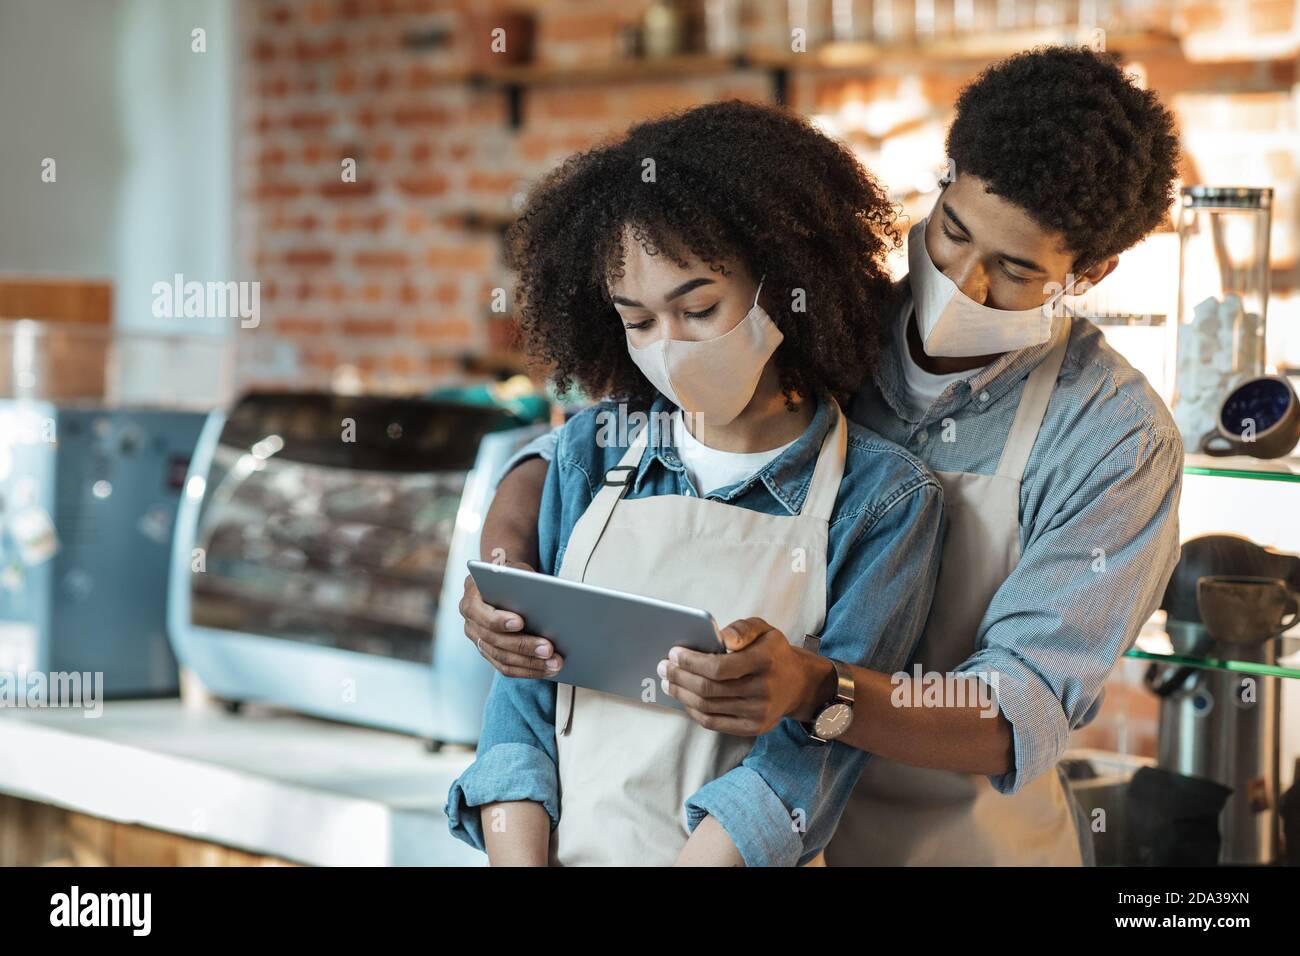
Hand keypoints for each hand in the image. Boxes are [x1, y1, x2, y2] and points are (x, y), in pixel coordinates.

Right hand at [459, 562, 562, 677]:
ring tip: (556, 663)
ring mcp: (479, 642)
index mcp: (471, 600)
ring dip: (531, 663)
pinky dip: (530, 670)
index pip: (481, 614)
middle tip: (549, 649)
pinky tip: (550, 668)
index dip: (499, 620)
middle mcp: (471, 624)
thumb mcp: (513, 569)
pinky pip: (508, 668)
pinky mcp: (491, 655)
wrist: (502, 585)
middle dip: (524, 646)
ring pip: (503, 659)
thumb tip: (544, 591)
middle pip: (495, 641)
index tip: (521, 622)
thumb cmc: (511, 575)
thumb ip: (521, 578)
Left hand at [659, 617, 809, 734]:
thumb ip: (742, 629)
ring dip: (682, 694)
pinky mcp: (754, 728)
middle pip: (709, 689)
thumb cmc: (772, 652)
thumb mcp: (764, 629)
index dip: (691, 662)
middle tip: (663, 668)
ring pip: (708, 707)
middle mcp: (764, 689)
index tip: (673, 653)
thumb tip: (721, 637)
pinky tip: (684, 699)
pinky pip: (715, 723)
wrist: (798, 683)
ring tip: (669, 682)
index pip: (719, 667)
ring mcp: (759, 713)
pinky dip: (694, 711)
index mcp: (765, 661)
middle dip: (680, 678)